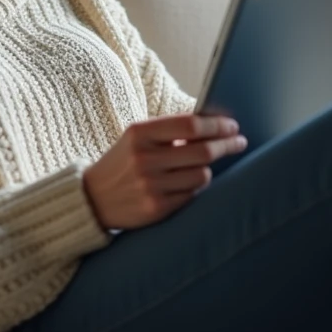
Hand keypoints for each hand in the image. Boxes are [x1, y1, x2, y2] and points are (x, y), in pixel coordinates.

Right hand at [83, 114, 247, 230]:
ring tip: (202, 166)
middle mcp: (144, 159)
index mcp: (139, 133)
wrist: (92, 198)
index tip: (232, 126)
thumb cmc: (124, 162)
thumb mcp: (137, 138)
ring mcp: (150, 186)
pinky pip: (192, 195)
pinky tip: (188, 183)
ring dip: (207, 169)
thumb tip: (214, 123)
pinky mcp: (156, 208)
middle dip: (227, 145)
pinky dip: (195, 188)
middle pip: (202, 152)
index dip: (217, 125)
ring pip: (202, 175)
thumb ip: (169, 130)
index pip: (190, 125)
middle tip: (239, 142)